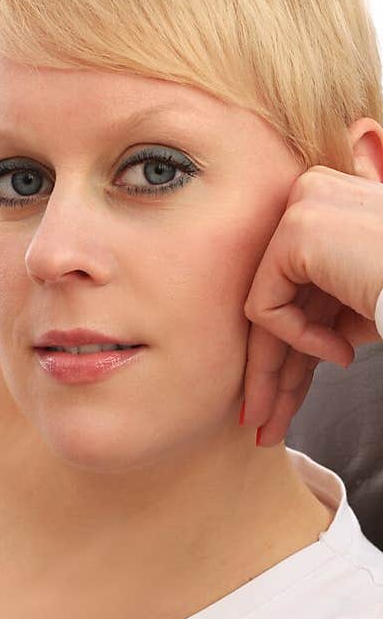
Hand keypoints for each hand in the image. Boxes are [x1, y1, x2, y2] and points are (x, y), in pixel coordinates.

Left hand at [241, 165, 382, 445]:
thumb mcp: (361, 302)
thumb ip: (325, 313)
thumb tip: (287, 358)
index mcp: (330, 206)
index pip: (298, 286)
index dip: (290, 344)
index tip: (278, 397)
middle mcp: (310, 195)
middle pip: (280, 300)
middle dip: (269, 370)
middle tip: (257, 422)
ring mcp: (301, 207)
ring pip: (266, 309)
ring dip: (273, 374)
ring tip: (270, 423)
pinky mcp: (296, 230)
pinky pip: (268, 307)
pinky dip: (300, 339)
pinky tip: (341, 352)